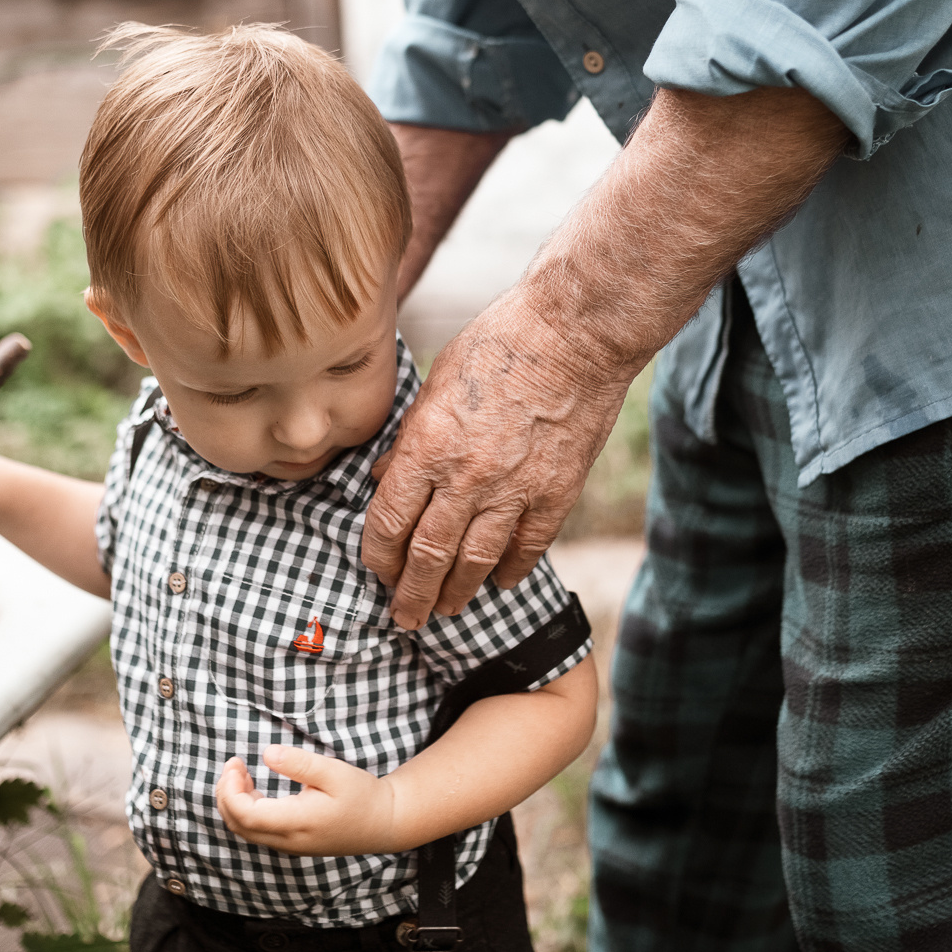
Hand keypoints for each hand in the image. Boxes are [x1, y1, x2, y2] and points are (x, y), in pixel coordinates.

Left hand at [216, 747, 400, 855]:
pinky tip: (253, 789)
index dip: (231, 790)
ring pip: (245, 831)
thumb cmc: (362, 796)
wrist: (382, 823)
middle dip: (226, 795)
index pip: (246, 815)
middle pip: (239, 826)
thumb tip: (267, 754)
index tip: (236, 762)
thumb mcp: (335, 771)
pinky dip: (245, 811)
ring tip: (240, 774)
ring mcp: (289, 845)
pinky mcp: (292, 843)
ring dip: (234, 803)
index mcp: (298, 822)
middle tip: (234, 764)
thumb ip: (300, 763)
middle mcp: (289, 840)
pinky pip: (257, 831)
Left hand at [368, 85, 844, 630]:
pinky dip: (510, 571)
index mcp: (428, 447)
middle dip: (411, 595)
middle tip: (404, 617)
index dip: (377, 556)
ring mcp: (515, 491)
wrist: (575, 334)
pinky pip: (527, 548)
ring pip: (475, 563)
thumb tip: (387, 478)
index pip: (388, 523)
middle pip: (428, 557)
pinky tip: (499, 582)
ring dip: (456, 594)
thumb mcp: (435, 383)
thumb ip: (409, 438)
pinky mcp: (556, 494)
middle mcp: (467, 478)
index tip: (375, 571)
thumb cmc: (500, 344)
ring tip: (445, 610)